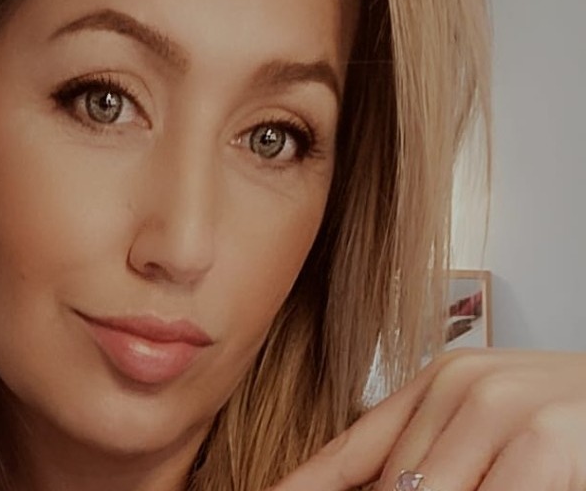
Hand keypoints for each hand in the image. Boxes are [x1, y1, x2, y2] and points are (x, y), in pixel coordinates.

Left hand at [269, 349, 585, 490]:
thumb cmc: (576, 420)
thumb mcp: (487, 427)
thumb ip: (420, 456)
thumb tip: (372, 489)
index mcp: (441, 381)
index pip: (351, 454)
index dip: (304, 486)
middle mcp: (461, 386)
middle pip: (394, 486)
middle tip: (439, 488)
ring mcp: (501, 410)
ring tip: (496, 478)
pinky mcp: (541, 440)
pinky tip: (511, 482)